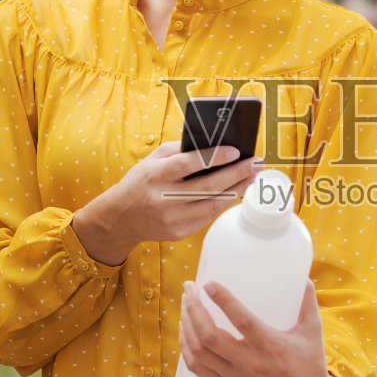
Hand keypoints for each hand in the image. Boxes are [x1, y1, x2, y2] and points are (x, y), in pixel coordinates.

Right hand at [73, 143, 260, 265]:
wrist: (121, 218)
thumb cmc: (140, 183)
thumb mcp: (151, 160)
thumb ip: (178, 150)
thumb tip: (211, 143)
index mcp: (154, 176)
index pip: (188, 164)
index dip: (214, 157)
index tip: (236, 150)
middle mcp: (163, 199)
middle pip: (208, 186)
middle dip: (237, 173)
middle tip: (255, 163)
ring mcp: (172, 219)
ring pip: (213, 204)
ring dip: (238, 190)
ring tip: (252, 177)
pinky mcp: (179, 233)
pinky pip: (208, 216)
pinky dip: (224, 202)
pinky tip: (236, 191)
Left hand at [179, 279, 338, 376]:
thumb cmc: (311, 367)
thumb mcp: (314, 333)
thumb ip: (308, 305)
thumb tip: (304, 279)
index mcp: (271, 347)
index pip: (242, 321)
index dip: (223, 300)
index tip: (208, 283)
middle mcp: (250, 364)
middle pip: (210, 336)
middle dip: (193, 308)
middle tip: (189, 288)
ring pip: (199, 352)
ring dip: (187, 325)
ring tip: (185, 304)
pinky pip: (198, 369)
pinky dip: (187, 349)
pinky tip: (186, 332)